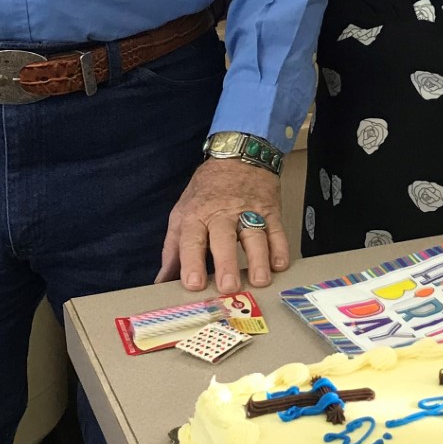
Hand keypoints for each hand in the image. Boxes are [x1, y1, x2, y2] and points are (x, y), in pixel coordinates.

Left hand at [155, 160, 288, 294]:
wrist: (238, 156)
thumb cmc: (206, 191)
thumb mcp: (183, 213)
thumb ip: (173, 250)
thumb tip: (162, 282)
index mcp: (197, 215)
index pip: (192, 240)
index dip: (192, 262)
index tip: (194, 284)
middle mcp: (222, 214)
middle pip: (224, 239)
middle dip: (226, 263)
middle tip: (228, 287)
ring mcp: (249, 212)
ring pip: (254, 235)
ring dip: (258, 259)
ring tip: (259, 280)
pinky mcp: (270, 211)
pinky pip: (277, 231)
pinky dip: (280, 248)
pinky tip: (280, 265)